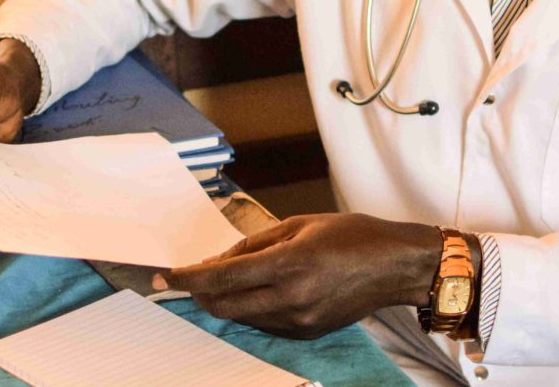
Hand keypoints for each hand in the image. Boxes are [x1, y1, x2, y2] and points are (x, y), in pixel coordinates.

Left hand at [157, 213, 441, 339]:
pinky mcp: (306, 333)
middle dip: (198, 293)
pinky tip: (252, 291)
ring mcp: (299, 321)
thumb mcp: (301, 224)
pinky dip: (249, 308)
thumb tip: (221, 258)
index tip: (164, 277)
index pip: (224, 276)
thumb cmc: (352, 235)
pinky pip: (264, 323)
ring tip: (218, 281)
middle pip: (225, 305)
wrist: (394, 267)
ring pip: (242, 317)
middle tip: (183, 280)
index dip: (189, 278)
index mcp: (290, 264)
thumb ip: (257, 243)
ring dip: (222, 301)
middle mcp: (291, 298)